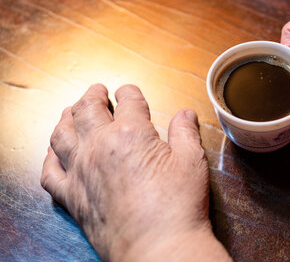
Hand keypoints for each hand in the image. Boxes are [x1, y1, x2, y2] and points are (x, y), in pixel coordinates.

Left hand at [41, 84, 230, 261]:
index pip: (128, 100)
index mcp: (131, 133)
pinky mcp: (72, 198)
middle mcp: (99, 147)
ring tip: (70, 111)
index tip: (129, 92)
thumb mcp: (191, 161)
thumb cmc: (177, 206)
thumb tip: (185, 114)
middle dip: (92, 95)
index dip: (129, 92)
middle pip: (87, 110)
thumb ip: (185, 132)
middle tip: (97, 91)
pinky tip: (55, 153)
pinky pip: (50, 172)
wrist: (158, 247)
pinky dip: (50, 158)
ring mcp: (81, 172)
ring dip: (66, 117)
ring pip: (62, 134)